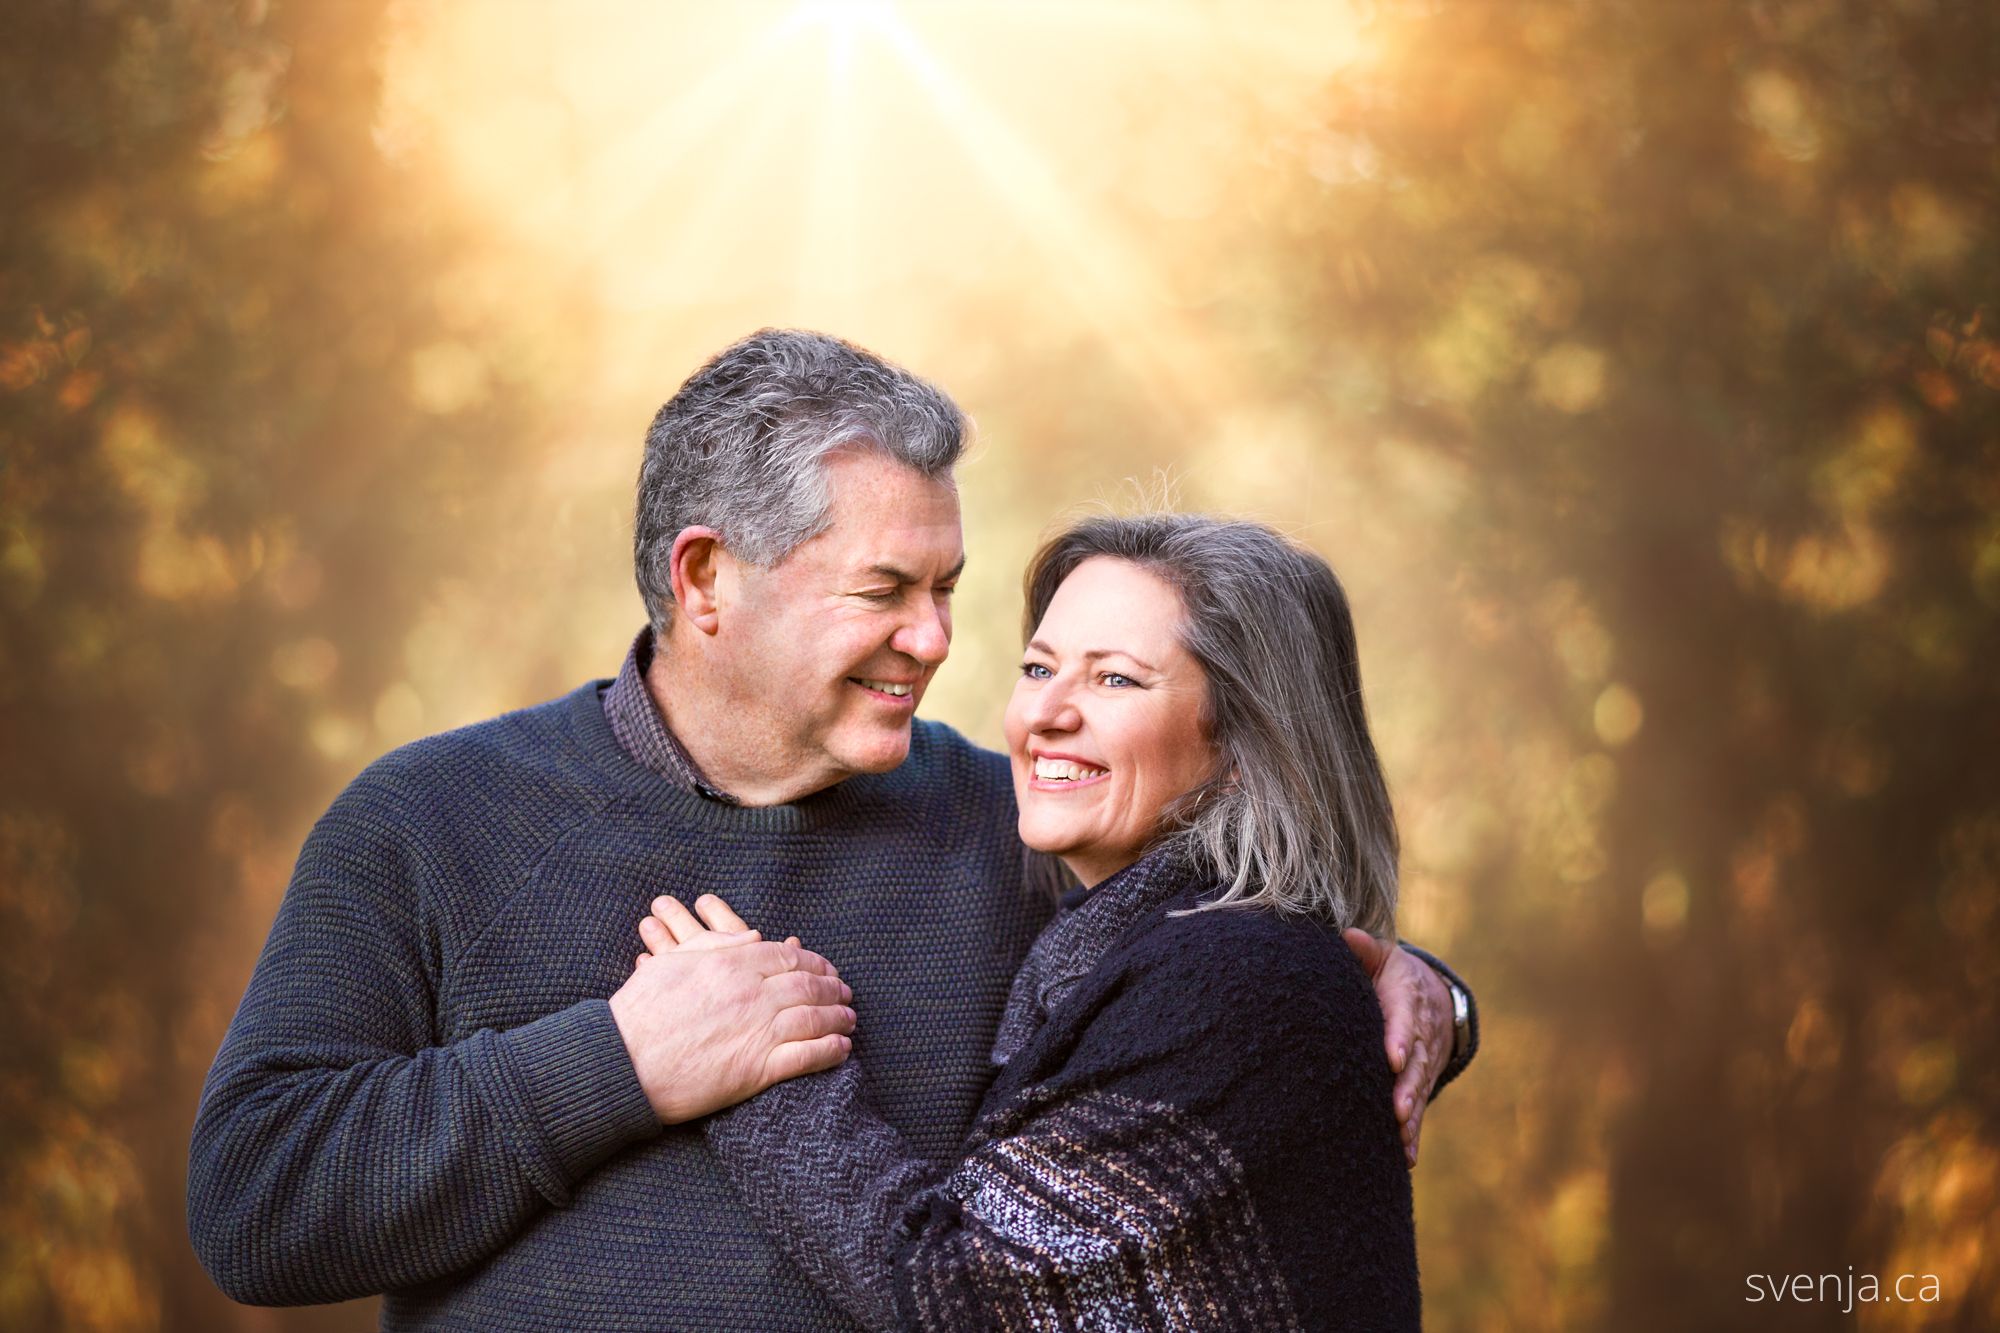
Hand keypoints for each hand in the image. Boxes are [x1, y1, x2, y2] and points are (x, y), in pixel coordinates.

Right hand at [609, 908, 853, 1124]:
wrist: (623, 1062)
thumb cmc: (640, 1012)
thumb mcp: (675, 963)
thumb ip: (718, 945)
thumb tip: (756, 936)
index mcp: (733, 965)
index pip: (788, 957)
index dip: (814, 963)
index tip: (826, 968)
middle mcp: (752, 995)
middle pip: (808, 986)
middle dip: (833, 988)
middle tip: (846, 993)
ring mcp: (758, 1031)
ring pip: (815, 1018)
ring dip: (839, 1018)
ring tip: (850, 1020)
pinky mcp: (757, 1070)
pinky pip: (807, 1057)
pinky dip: (831, 1051)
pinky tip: (842, 1049)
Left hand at [1342, 930, 1452, 1167]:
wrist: (1432, 994)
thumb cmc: (1392, 974)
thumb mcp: (1383, 957)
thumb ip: (1366, 950)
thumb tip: (1348, 937)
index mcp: (1407, 999)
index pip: (1404, 1019)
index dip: (1400, 1038)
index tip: (1393, 1058)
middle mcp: (1420, 1033)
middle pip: (1416, 1062)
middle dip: (1408, 1086)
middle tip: (1398, 1109)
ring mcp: (1424, 1061)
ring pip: (1419, 1088)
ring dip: (1412, 1114)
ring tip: (1401, 1135)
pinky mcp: (1421, 1081)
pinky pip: (1419, 1108)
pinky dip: (1414, 1134)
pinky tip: (1406, 1159)